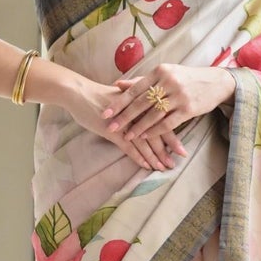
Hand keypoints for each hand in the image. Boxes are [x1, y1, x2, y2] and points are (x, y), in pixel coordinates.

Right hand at [64, 73, 186, 173]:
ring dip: (155, 156)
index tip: (182, 149)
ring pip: (145, 141)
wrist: (79, 92)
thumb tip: (149, 115)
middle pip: (157, 131)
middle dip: (168, 149)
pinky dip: (139, 157)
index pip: (162, 120)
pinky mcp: (112, 130)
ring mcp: (125, 122)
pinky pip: (129, 146)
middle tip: (177, 162)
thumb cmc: (100, 96)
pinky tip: (146, 165)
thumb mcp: (123, 97)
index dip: (173, 136)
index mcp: (141, 101)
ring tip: (163, 167)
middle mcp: (136, 111)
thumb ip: (137, 105)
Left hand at [103, 61, 236, 153]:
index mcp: (160, 71)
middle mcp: (168, 82)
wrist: (215, 82)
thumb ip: (141, 81)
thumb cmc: (185, 78)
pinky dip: (155, 131)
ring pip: (154, 114)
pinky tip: (145, 137)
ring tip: (126, 136)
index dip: (120, 102)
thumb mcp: (164, 74)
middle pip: (142, 102)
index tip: (106, 112)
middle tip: (111, 127)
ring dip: (139, 127)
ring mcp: (179, 96)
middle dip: (125, 116)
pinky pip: (168, 123)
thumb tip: (118, 85)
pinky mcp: (188, 109)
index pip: (135, 89)